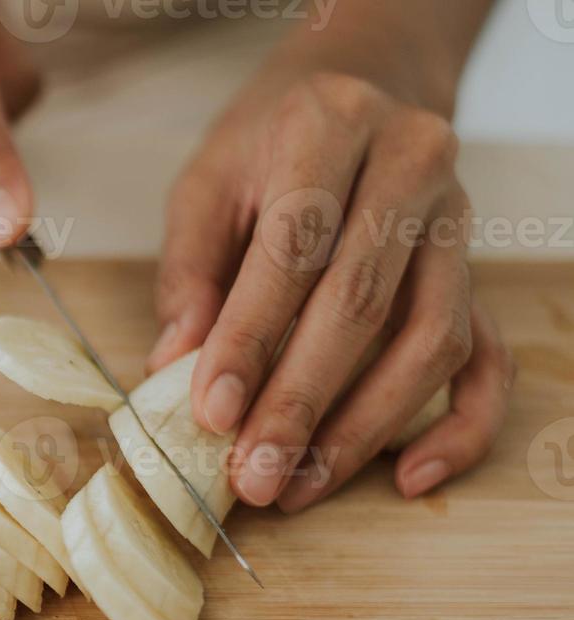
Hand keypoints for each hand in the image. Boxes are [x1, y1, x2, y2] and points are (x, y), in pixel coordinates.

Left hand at [150, 70, 514, 510]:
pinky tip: (408, 478)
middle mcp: (412, 167)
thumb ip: (188, 269)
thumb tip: (172, 364)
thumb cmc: (266, 147)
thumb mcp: (207, 183)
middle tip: (253, 475)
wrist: (357, 93)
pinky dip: (458, 427)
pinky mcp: (479, 274)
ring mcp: (458, 224)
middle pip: (362, 303)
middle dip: (301, 402)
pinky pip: (488, 361)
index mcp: (332, 127)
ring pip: (429, 339)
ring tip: (298, 486)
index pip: (295, 248)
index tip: (211, 413)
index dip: (250, 338)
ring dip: (362, 428)